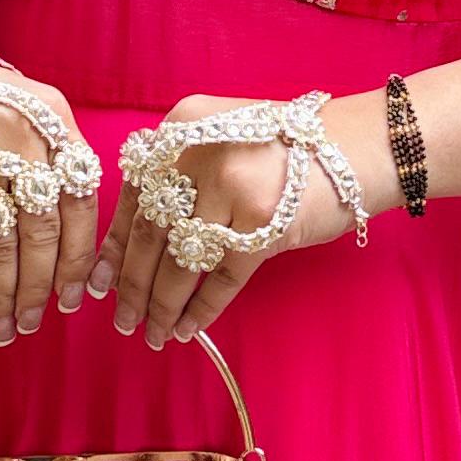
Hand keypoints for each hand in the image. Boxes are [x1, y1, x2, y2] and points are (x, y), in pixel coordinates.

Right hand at [0, 57, 99, 342]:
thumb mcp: (38, 109)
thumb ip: (63, 159)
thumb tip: (75, 237)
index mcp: (57, 128)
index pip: (82, 206)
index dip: (80, 259)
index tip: (75, 297)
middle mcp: (23, 146)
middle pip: (42, 235)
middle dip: (41, 288)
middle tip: (37, 322)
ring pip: (1, 249)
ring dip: (6, 298)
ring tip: (8, 329)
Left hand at [98, 90, 363, 351]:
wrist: (358, 148)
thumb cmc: (287, 149)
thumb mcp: (221, 137)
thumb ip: (179, 172)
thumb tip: (131, 243)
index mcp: (181, 126)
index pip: (133, 194)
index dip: (115, 245)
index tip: (101, 281)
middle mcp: (199, 153)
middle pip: (151, 233)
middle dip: (133, 285)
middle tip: (122, 320)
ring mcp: (232, 188)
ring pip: (180, 262)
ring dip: (162, 306)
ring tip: (153, 333)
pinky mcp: (264, 225)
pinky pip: (220, 278)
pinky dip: (201, 309)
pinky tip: (189, 328)